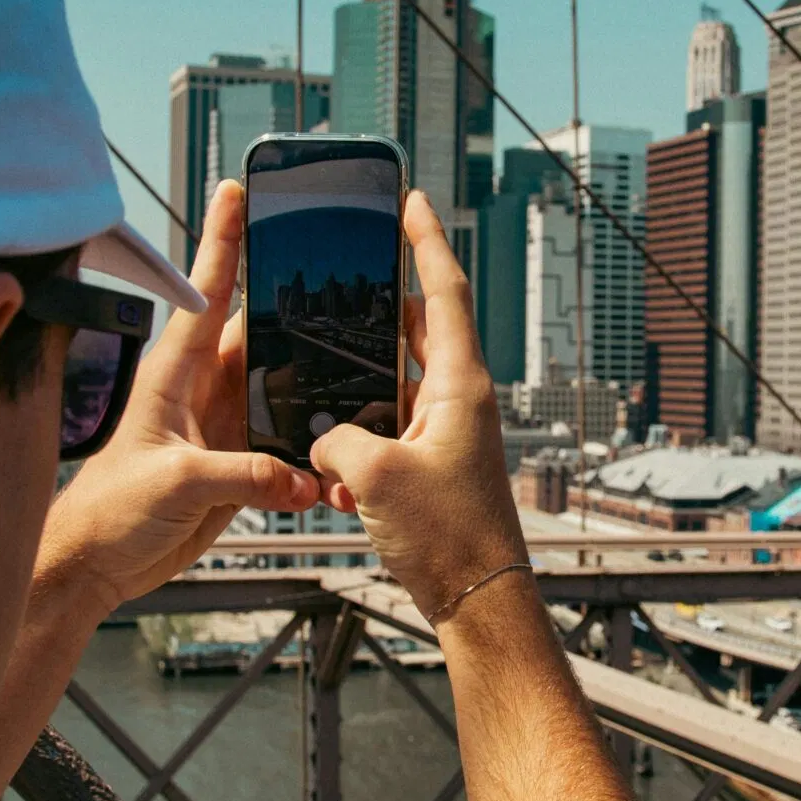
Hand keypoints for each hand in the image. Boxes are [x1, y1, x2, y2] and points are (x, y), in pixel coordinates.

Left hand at [38, 180, 319, 612]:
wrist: (100, 564)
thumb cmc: (111, 512)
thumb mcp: (177, 484)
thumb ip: (244, 475)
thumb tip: (304, 475)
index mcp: (175, 374)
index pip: (205, 292)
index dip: (222, 239)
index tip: (236, 189)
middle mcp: (203, 389)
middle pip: (259, 332)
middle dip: (294, 302)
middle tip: (336, 264)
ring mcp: (225, 424)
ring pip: (282, 386)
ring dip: (314, 381)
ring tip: (360, 356)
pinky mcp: (241, 461)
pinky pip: (289, 440)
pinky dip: (315, 443)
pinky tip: (342, 443)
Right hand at [310, 193, 527, 618]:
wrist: (478, 599)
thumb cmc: (448, 538)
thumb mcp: (377, 478)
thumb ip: (338, 440)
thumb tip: (323, 440)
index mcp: (460, 386)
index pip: (445, 292)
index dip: (425, 242)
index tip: (411, 201)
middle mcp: (460, 401)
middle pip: (418, 333)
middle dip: (378, 316)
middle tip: (345, 288)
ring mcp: (450, 433)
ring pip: (397, 388)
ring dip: (360, 395)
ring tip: (322, 397)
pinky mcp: (435, 466)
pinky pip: (391, 435)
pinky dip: (361, 446)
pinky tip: (335, 480)